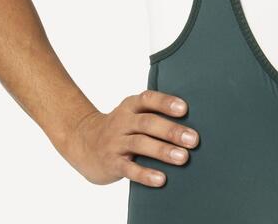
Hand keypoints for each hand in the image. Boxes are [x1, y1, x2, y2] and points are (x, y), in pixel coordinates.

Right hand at [64, 89, 199, 186]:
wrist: (84, 142)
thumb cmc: (121, 127)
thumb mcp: (132, 113)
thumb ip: (154, 113)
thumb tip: (192, 119)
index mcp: (130, 106)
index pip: (148, 99)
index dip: (165, 103)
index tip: (184, 109)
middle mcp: (122, 121)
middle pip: (148, 123)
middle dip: (172, 131)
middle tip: (194, 139)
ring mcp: (115, 142)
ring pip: (140, 144)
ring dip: (163, 151)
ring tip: (183, 158)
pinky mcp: (112, 163)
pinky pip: (129, 168)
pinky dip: (145, 173)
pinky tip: (161, 178)